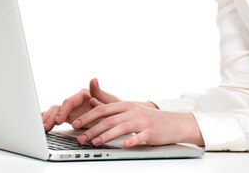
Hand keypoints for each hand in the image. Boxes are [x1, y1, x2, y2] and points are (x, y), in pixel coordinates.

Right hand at [42, 79, 119, 131]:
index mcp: (84, 95)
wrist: (118, 119)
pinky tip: (42, 126)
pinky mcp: (70, 117)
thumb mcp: (110, 103)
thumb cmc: (115, 110)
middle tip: (46, 127)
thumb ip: (100, 93)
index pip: (70, 102)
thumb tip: (93, 80)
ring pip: (55, 112)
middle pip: (60, 108)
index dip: (63, 111)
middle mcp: (76, 101)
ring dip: (48, 119)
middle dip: (52, 117)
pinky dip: (48, 121)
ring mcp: (72, 109)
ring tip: (43, 129)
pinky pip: (56, 118)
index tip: (59, 121)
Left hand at [72, 101, 203, 147]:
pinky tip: (125, 145)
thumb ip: (111, 107)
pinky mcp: (151, 131)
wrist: (173, 123)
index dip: (87, 117)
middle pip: (108, 119)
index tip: (75, 124)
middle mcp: (132, 111)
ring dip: (106, 135)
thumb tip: (92, 102)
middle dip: (92, 129)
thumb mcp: (130, 110)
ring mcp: (142, 121)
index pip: (102, 110)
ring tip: (95, 143)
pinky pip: (140, 135)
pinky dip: (132, 140)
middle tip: (81, 139)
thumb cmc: (149, 118)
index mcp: (125, 105)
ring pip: (121, 127)